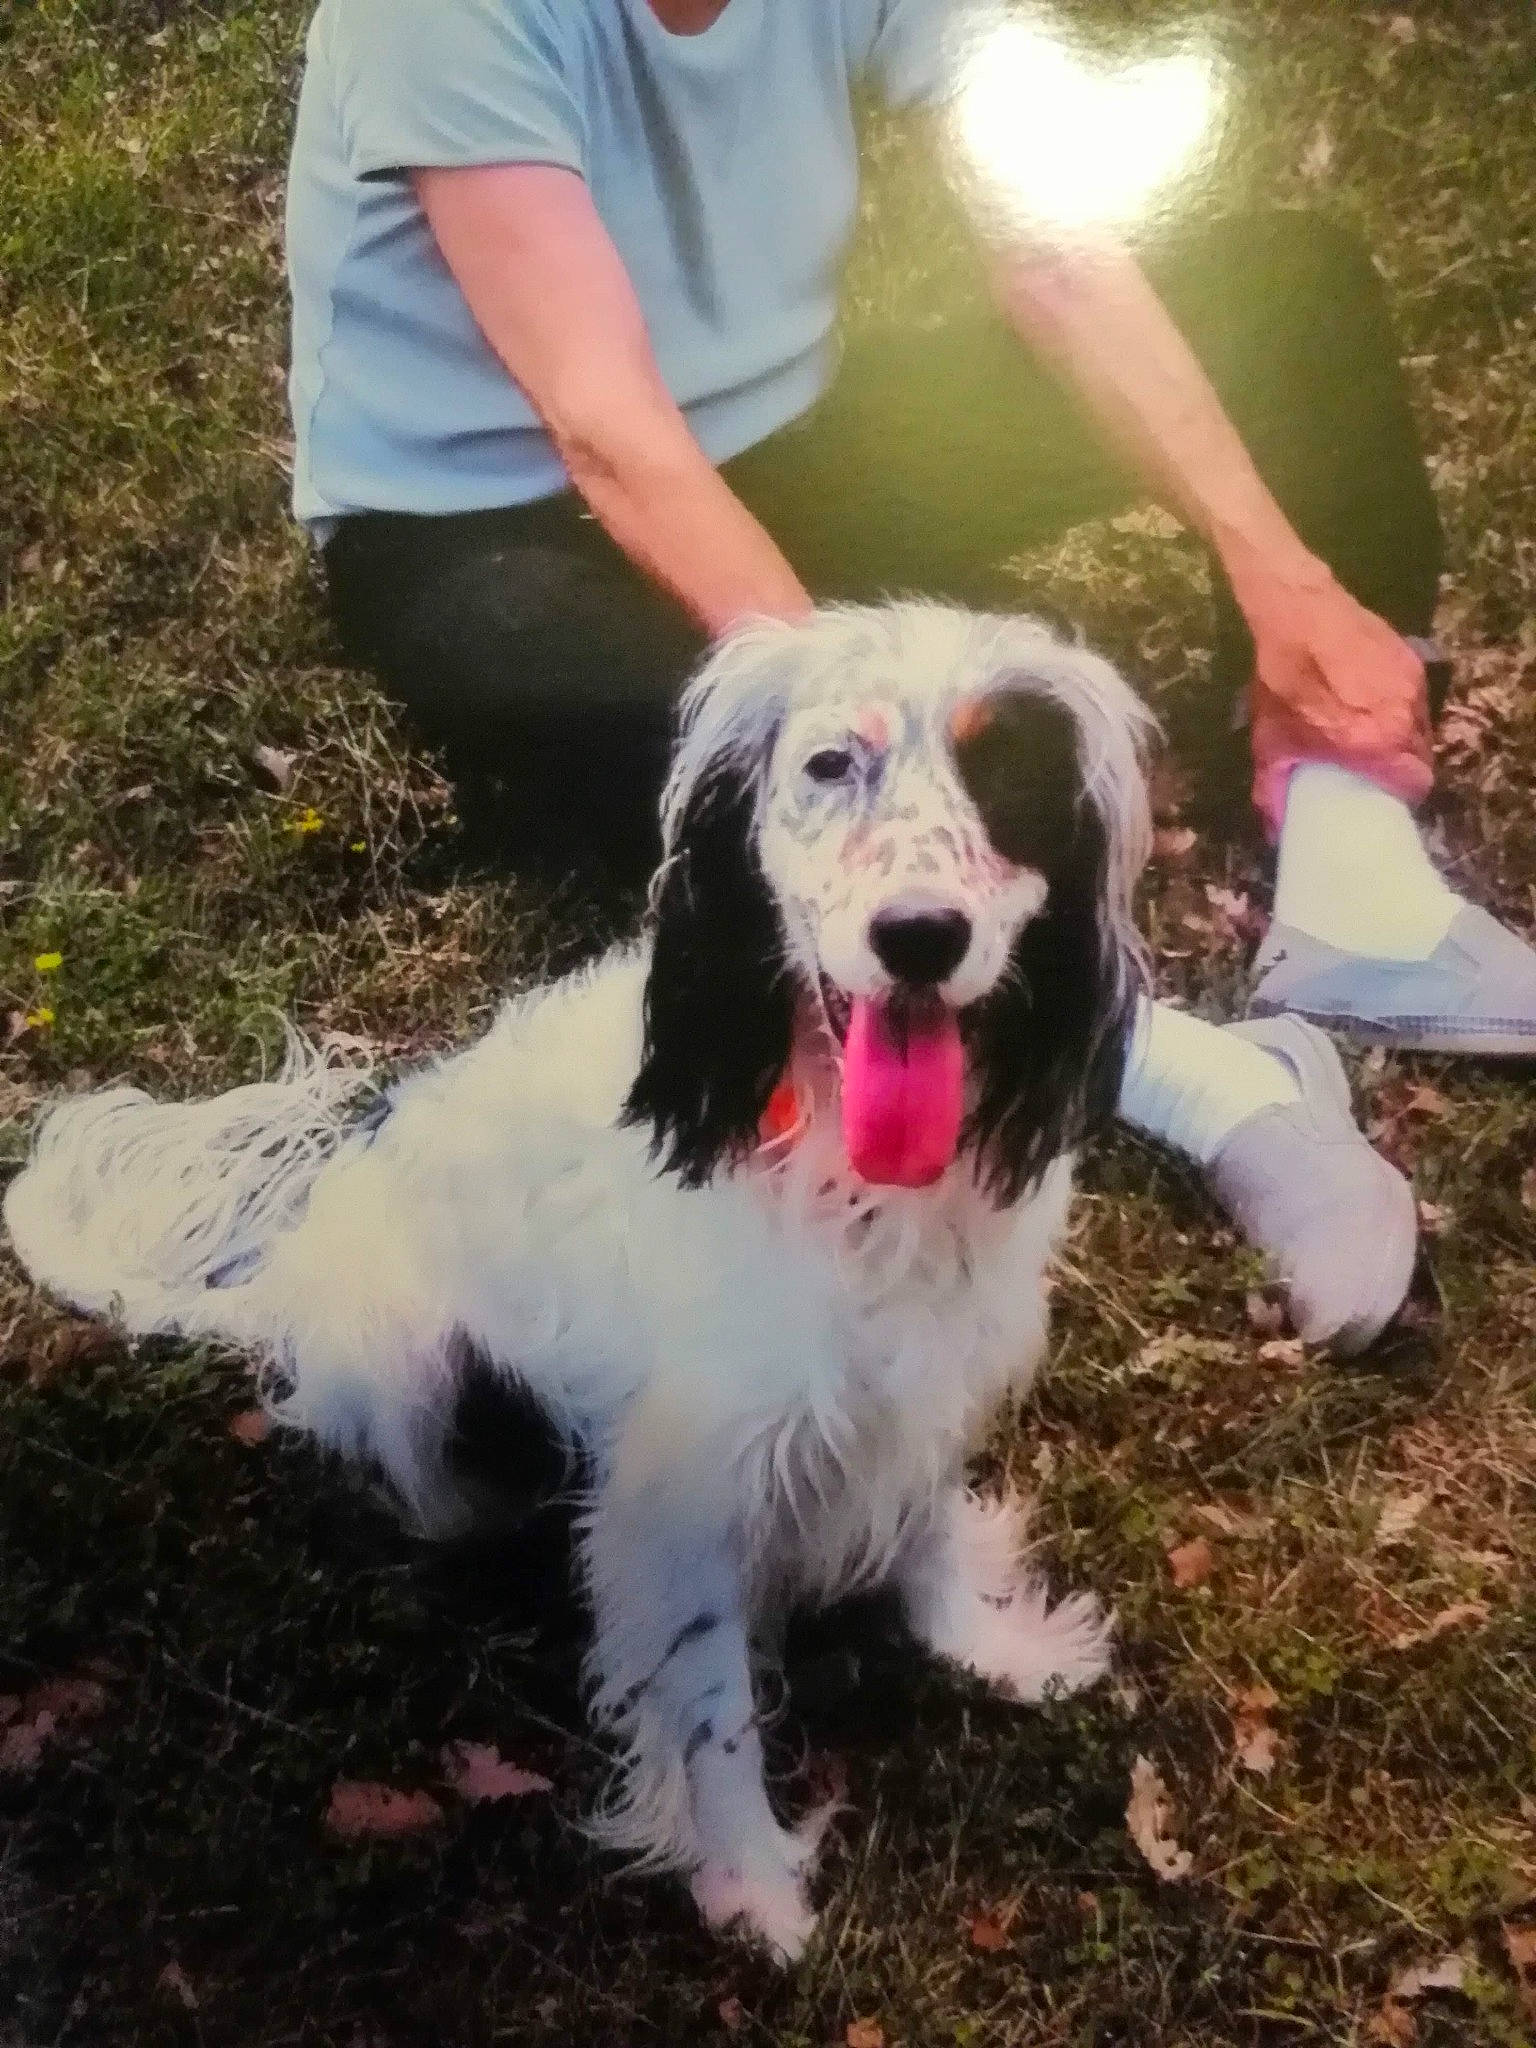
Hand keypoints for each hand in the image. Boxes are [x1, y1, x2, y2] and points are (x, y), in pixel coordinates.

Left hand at [1235, 558, 1433, 833]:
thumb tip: (1275, 832)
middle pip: (1421, 756)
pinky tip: (1374, 704)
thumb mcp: (1271, 743)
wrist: (1298, 613)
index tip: (1385, 798)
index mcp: (1377, 744)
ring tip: (1375, 738)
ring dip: (1403, 737)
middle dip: (1402, 768)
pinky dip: (1400, 707)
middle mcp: (1405, 717)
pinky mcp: (1412, 659)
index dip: (1402, 795)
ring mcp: (1412, 686)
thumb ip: (1273, 792)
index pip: (1416, 784)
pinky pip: (1415, 698)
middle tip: (1375, 771)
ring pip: (1421, 726)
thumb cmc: (1282, 682)